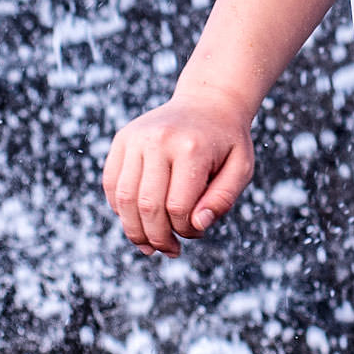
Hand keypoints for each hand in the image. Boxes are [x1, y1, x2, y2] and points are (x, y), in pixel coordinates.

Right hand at [100, 94, 254, 256]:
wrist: (207, 102)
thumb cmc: (227, 142)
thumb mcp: (241, 169)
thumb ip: (223, 200)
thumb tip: (197, 226)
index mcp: (191, 148)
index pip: (179, 207)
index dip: (186, 231)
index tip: (196, 232)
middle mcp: (159, 140)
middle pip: (147, 206)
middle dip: (157, 237)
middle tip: (169, 250)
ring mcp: (136, 137)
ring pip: (124, 198)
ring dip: (134, 230)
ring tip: (148, 245)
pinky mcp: (123, 139)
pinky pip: (112, 183)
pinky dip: (120, 208)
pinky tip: (136, 219)